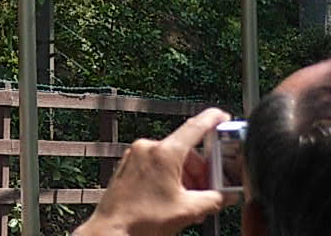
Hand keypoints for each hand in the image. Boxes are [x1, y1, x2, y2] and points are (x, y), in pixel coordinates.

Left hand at [74, 108, 232, 235]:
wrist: (113, 230)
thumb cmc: (143, 220)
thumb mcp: (189, 210)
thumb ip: (214, 199)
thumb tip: (227, 195)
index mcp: (164, 153)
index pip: (194, 127)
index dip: (212, 119)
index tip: (222, 116)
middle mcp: (148, 148)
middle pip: (186, 152)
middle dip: (202, 172)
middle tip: (211, 191)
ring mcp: (136, 155)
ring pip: (172, 160)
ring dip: (187, 178)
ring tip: (191, 203)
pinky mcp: (129, 165)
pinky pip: (156, 165)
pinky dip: (171, 178)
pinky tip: (175, 199)